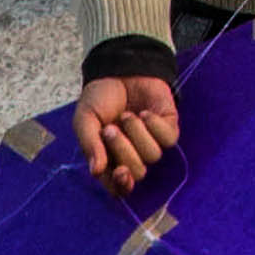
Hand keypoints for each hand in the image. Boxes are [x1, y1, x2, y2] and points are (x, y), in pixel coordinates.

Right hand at [73, 73, 179, 195]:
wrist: (118, 68)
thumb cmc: (100, 97)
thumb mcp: (85, 120)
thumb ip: (89, 145)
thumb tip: (96, 172)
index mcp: (110, 160)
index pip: (120, 187)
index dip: (122, 185)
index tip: (118, 172)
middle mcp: (133, 156)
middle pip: (138, 172)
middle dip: (123, 150)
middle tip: (110, 128)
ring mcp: (152, 142)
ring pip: (152, 155)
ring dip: (137, 134)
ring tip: (126, 116)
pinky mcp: (168, 127)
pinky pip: (168, 139)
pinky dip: (155, 125)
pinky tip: (144, 113)